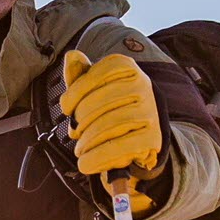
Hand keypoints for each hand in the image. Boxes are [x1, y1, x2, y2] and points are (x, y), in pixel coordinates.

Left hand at [60, 49, 161, 214]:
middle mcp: (142, 85)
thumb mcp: (93, 90)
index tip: (66, 108)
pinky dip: (98, 158)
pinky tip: (86, 163)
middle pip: (99, 102)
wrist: (139, 137)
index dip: (76, 92)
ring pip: (108, 125)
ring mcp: (150, 111)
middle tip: (74, 134)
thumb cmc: (110, 110)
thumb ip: (80, 75)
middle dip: (79, 122)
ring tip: (80, 150)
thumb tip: (71, 56)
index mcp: (126, 68)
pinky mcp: (153, 137)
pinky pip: (120, 148)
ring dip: (86, 143)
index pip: (97, 73)